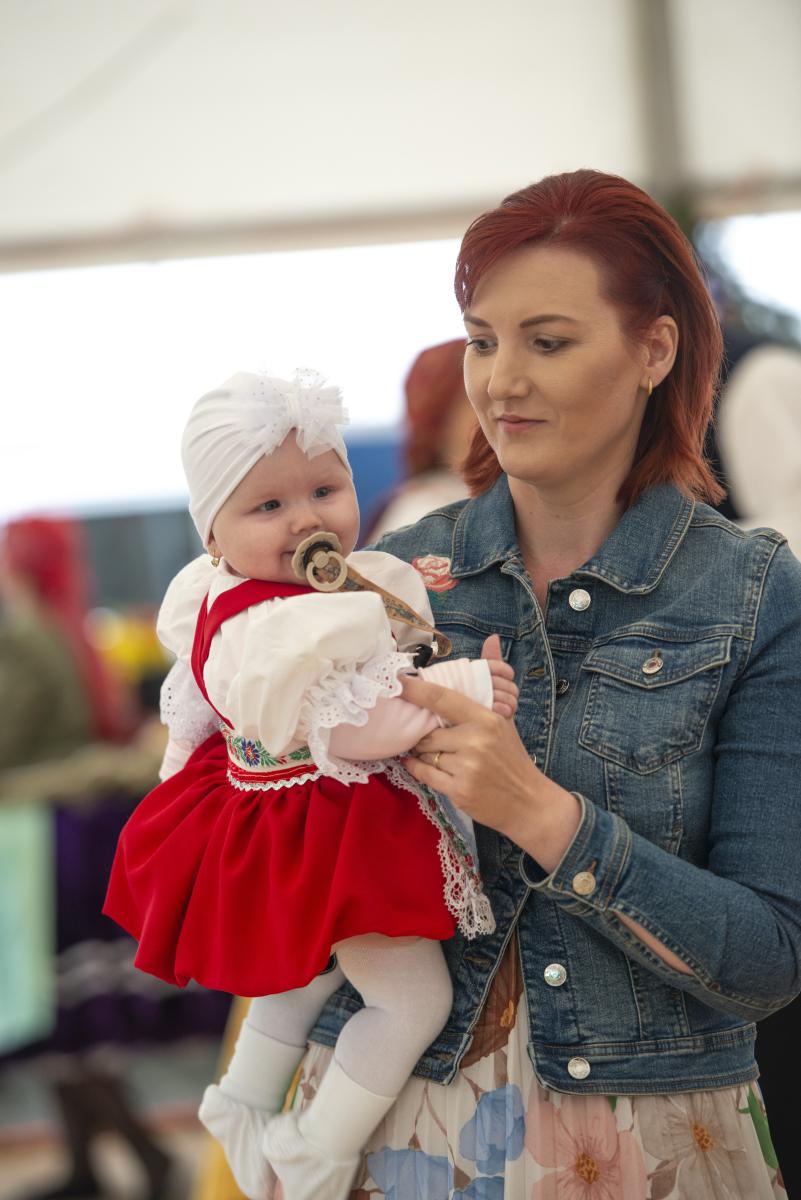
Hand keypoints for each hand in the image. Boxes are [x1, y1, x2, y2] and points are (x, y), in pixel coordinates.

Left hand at [401, 635, 580, 869]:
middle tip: (431, 737)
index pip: (443, 699)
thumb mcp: (504, 718)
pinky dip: (417, 768)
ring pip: (425, 753)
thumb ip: (491, 680)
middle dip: (424, 735)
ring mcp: (467, 767)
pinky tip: (419, 764)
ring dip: (422, 753)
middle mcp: (476, 741)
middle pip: (428, 731)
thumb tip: (492, 638)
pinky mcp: (459, 790)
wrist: (528, 802)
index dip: (416, 690)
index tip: (396, 682)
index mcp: (486, 719)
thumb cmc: (511, 757)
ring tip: (436, 754)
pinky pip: (424, 773)